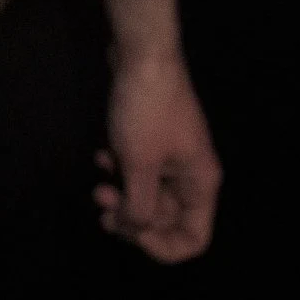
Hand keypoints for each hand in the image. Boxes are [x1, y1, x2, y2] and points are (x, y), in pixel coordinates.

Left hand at [93, 49, 221, 261]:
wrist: (142, 53)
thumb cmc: (145, 109)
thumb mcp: (139, 164)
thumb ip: (139, 206)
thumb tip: (135, 228)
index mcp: (200, 184)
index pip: (193, 238)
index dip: (163, 246)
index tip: (132, 233)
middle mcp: (192, 173)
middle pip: (166, 218)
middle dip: (132, 217)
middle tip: (101, 204)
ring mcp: (173, 153)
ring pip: (148, 192)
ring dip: (122, 193)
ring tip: (99, 184)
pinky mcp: (154, 136)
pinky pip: (139, 167)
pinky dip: (121, 168)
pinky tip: (102, 156)